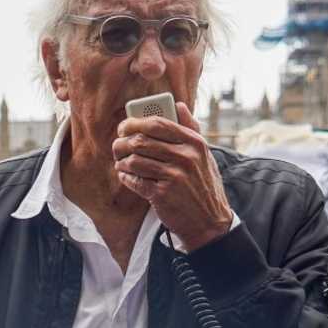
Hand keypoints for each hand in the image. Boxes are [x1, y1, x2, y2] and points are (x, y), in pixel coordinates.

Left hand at [113, 101, 232, 251]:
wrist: (210, 222)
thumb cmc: (204, 186)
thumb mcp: (205, 156)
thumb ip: (191, 129)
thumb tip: (178, 105)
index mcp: (195, 143)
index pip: (158, 123)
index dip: (135, 122)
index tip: (125, 127)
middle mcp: (186, 157)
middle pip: (141, 140)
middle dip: (122, 142)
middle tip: (117, 146)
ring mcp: (174, 176)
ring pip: (134, 160)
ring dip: (122, 161)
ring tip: (121, 163)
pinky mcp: (162, 194)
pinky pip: (134, 180)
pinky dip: (126, 178)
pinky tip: (126, 177)